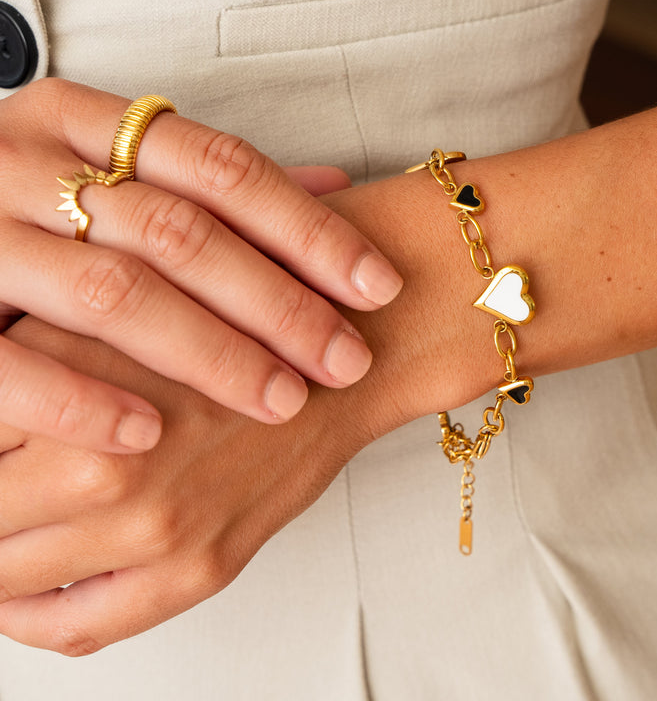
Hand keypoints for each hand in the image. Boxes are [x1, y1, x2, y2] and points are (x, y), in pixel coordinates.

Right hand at [0, 79, 402, 451]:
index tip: (377, 286)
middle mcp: (31, 159)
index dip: (310, 230)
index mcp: (86, 120)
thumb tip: (337, 186)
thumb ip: (216, 184)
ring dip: (212, 355)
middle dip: (280, 304)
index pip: (227, 168)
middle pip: (186, 232)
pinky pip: (10, 357)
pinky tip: (151, 436)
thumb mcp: (115, 172)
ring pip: (117, 291)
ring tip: (282, 401)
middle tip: (346, 358)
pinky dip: (85, 396)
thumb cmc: (34, 211)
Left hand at [0, 315, 368, 653]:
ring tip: (0, 529)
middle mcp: (108, 471)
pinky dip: (28, 621)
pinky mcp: (199, 570)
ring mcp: (156, 532)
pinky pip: (77, 627)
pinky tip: (21, 595)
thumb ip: (33, 355)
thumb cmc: (244, 323)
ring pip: (4, 579)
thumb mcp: (120, 310)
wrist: (341, 353)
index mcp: (77, 393)